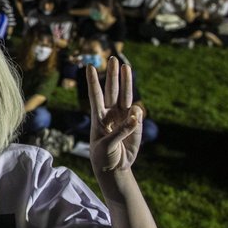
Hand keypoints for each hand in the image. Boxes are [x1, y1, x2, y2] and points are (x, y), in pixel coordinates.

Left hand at [87, 57, 141, 171]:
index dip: (93, 81)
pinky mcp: (135, 125)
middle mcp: (110, 113)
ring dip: (126, 82)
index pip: (95, 95)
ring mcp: (123, 118)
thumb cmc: (103, 156)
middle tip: (113, 59)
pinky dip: (138, 116)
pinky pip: (138, 115)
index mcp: (98, 117)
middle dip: (112, 75)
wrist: (114, 168)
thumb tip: (136, 114)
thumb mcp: (107, 145)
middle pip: (112, 90)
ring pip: (126, 96)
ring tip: (126, 67)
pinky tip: (136, 117)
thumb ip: (121, 131)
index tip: (89, 66)